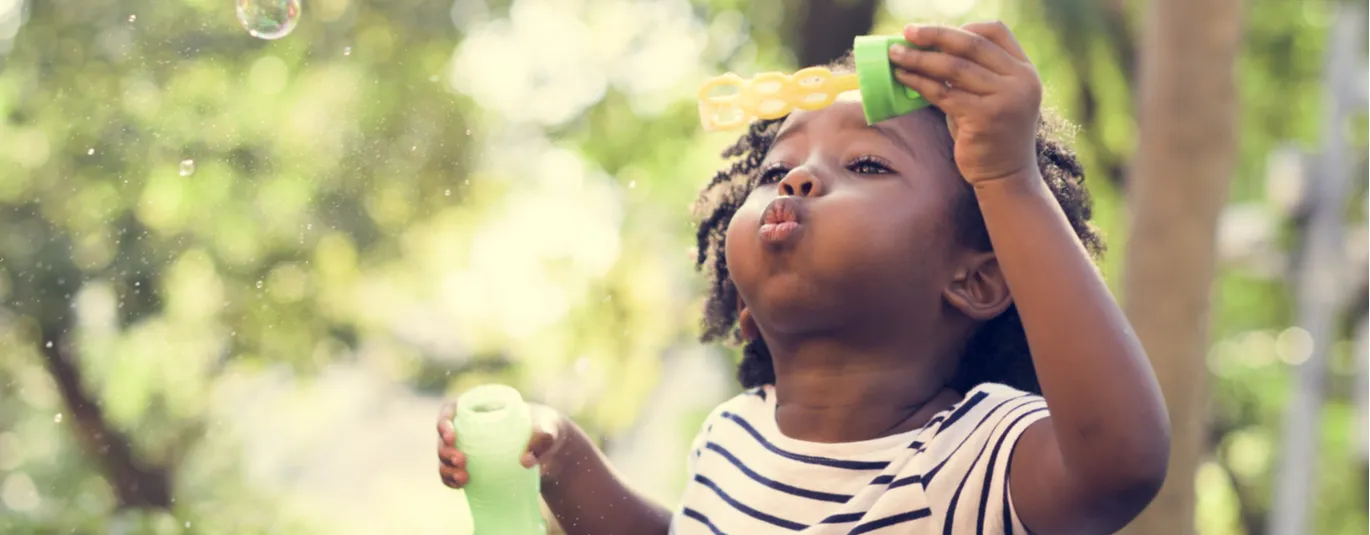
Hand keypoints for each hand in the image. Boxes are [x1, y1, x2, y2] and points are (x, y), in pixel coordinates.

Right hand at [436, 400, 567, 488]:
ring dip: (446, 468)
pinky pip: (453, 474)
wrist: (551, 450)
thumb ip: (542, 439)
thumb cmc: (547, 429)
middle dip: (445, 450)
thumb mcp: (548, 428)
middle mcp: (470, 427)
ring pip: (445, 457)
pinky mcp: (474, 467)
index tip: (452, 435)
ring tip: (463, 477)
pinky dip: (451, 480)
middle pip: (444, 437)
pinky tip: (459, 485)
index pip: (451, 410)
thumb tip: (525, 461)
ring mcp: (470, 448)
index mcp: (481, 408)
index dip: (444, 421)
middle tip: (461, 460)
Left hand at [887, 21, 1041, 184]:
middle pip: (971, 45)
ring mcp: (1005, 99)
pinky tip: (903, 78)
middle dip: (935, 35)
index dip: (963, 27)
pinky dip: (920, 82)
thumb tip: (927, 50)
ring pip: (953, 68)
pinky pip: (944, 93)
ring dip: (919, 58)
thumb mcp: (991, 98)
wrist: (1007, 177)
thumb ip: (972, 74)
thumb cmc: (990, 135)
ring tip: (895, 54)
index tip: (935, 32)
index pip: (996, 32)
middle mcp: (1020, 81)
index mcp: (1025, 70)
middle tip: (907, 32)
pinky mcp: (985, 118)